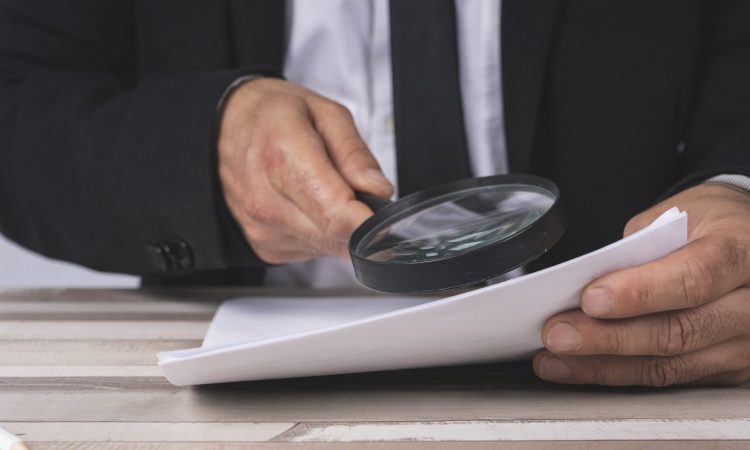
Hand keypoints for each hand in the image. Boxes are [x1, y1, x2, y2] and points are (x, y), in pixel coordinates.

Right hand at [218, 78, 393, 263]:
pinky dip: (321, 233)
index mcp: (283, 159)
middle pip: (337, 238)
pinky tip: (307, 204)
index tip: (385, 214)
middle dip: (361, 221)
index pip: (337, 215)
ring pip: (328, 248)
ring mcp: (263, 230)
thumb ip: (354, 153)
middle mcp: (267, 202)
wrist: (219, 130)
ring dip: (340, 227)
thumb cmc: (270, 117)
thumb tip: (378, 190)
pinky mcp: (265, 248)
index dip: (371, 221)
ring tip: (323, 190)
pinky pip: (312, 250)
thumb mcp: (323, 112)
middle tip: (358, 192)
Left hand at [534, 183, 749, 385]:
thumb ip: (641, 248)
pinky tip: (580, 368)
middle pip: (678, 331)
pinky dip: (618, 374)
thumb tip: (590, 285)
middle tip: (557, 335)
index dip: (639, 293)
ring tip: (554, 359)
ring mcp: (746, 344)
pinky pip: (669, 379)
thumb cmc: (711, 224)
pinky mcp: (730, 369)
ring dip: (603, 365)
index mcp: (740, 252)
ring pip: (670, 366)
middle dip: (608, 338)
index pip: (693, 279)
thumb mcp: (680, 214)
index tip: (591, 300)